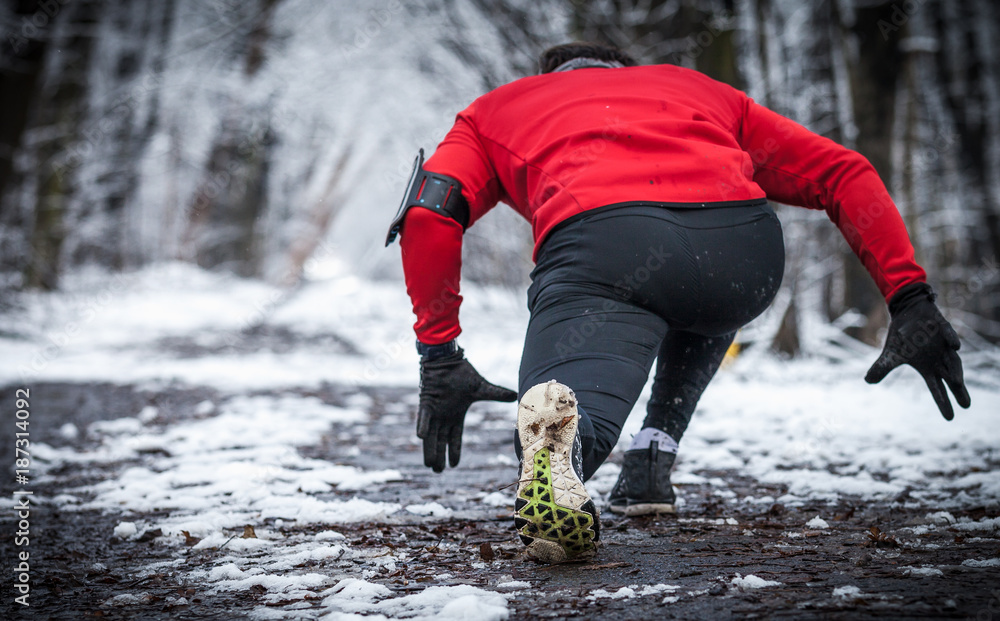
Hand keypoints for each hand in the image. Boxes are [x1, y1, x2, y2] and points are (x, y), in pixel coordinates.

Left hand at [417, 347, 516, 471]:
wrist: (447, 359)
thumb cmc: (461, 373)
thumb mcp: (480, 388)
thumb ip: (495, 394)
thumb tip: (515, 395)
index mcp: (456, 415)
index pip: (455, 437)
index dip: (454, 451)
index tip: (454, 466)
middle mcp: (443, 416)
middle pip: (440, 440)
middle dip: (439, 456)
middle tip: (437, 471)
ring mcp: (434, 410)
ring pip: (430, 435)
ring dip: (429, 448)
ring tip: (429, 465)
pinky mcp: (426, 401)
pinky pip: (424, 416)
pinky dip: (422, 425)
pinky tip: (420, 437)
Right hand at [865, 283, 970, 419]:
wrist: (907, 313)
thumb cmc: (902, 337)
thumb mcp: (890, 354)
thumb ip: (882, 368)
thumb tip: (867, 381)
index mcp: (927, 367)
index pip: (937, 388)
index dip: (943, 402)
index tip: (950, 418)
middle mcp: (939, 359)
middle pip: (951, 378)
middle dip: (959, 390)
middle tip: (966, 406)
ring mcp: (943, 344)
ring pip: (952, 359)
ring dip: (955, 369)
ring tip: (957, 381)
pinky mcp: (942, 328)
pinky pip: (949, 334)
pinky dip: (952, 339)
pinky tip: (955, 346)